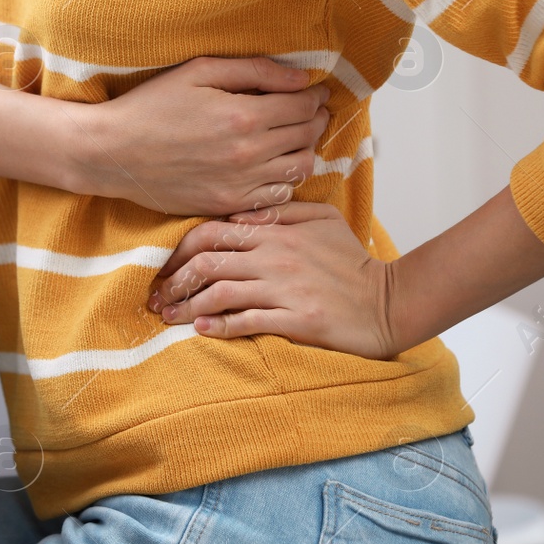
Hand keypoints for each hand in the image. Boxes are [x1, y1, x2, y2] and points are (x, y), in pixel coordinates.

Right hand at [72, 58, 329, 215]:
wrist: (114, 153)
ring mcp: (240, 184)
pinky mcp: (229, 204)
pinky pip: (277, 196)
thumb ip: (255, 71)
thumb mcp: (200, 71)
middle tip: (312, 111)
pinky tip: (274, 165)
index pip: (303, 106)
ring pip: (299, 169)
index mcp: (244, 115)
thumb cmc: (152, 105)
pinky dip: (285, 179)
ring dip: (305, 150)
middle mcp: (249, 153)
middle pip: (306, 137)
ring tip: (296, 137)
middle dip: (315, 119)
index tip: (315, 91)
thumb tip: (301, 78)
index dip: (315, 96)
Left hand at [147, 202, 400, 359]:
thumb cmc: (352, 263)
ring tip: (169, 318)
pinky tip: (201, 331)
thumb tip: (240, 214)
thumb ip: (282, 212)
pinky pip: (247, 322)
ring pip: (220, 293)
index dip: (179, 249)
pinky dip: (219, 327)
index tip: (164, 267)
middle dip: (174, 281)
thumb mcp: (323, 221)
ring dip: (187, 307)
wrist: (388, 302)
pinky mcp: (296, 319)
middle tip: (156, 298)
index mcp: (278, 232)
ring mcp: (285, 289)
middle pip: (208, 262)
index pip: (213, 231)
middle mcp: (276, 257)